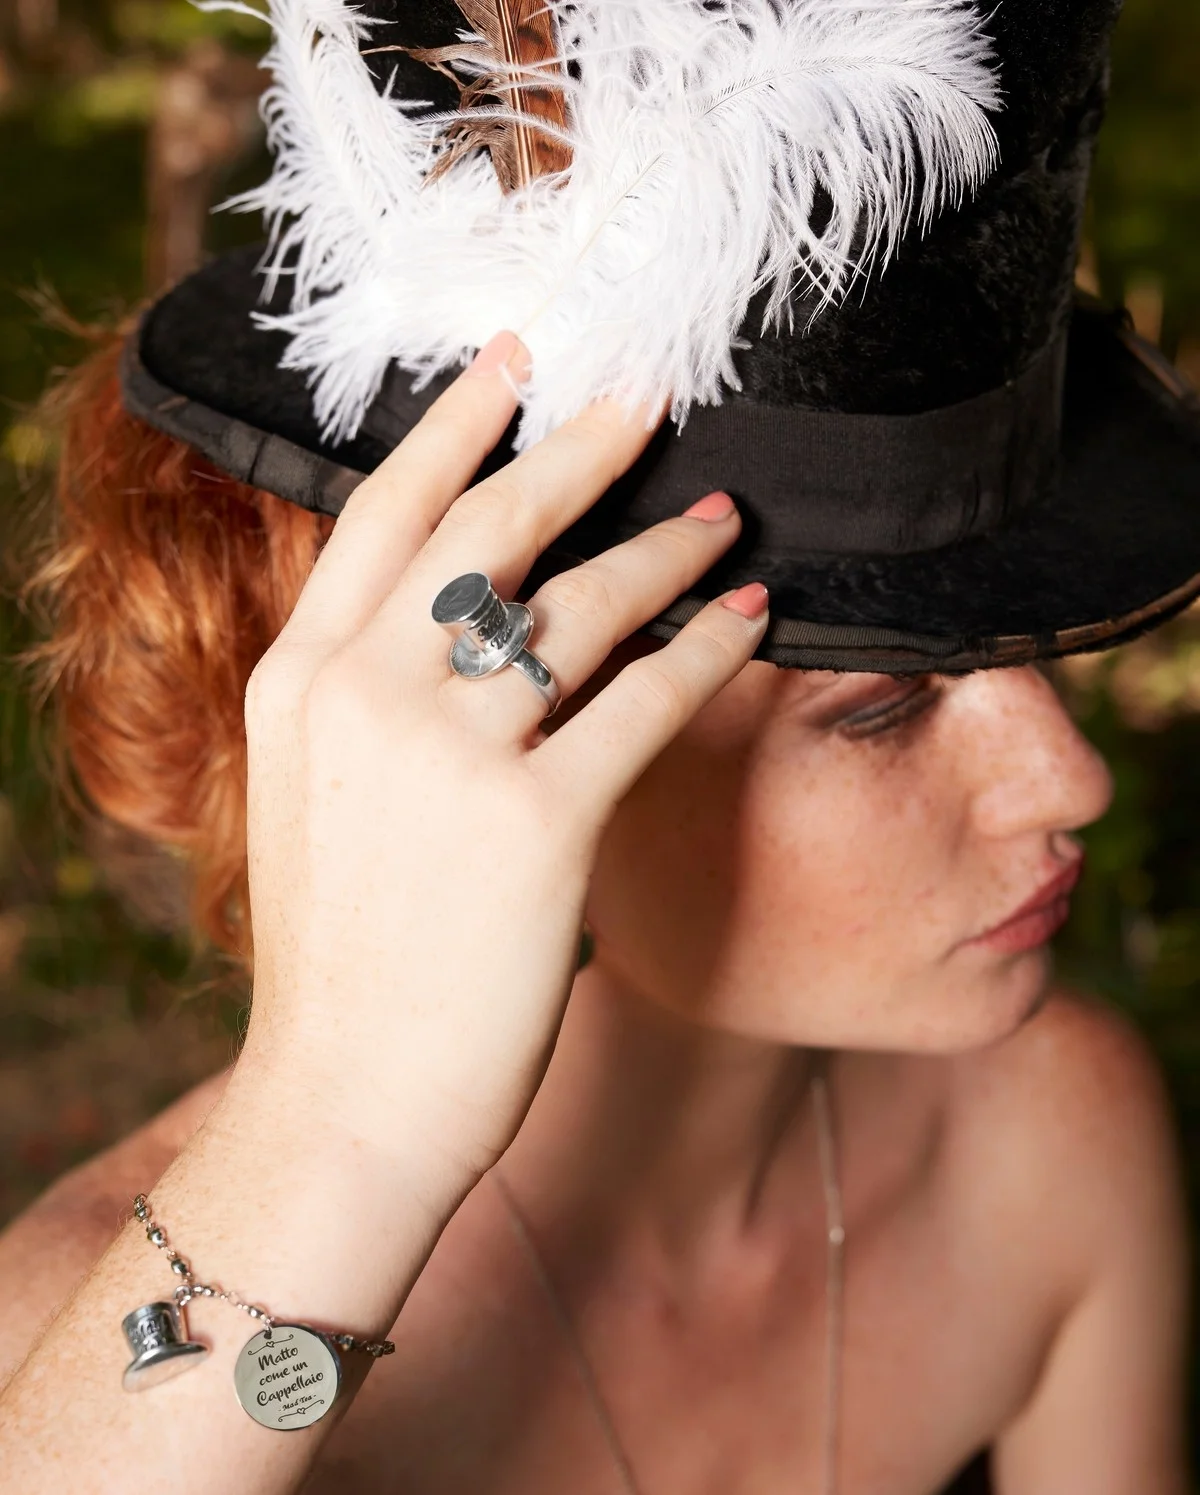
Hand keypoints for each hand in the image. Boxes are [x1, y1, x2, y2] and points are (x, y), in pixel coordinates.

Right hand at [239, 333, 767, 1192]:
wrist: (347, 1096)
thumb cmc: (342, 955)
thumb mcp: (315, 794)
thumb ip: (367, 691)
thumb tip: (460, 608)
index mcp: (299, 678)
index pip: (384, 512)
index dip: (456, 424)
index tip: (516, 361)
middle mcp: (365, 694)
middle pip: (490, 527)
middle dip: (578, 448)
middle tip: (648, 397)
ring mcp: (449, 754)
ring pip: (579, 603)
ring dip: (665, 548)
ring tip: (723, 517)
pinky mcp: (537, 823)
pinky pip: (643, 700)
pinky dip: (706, 650)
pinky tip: (750, 618)